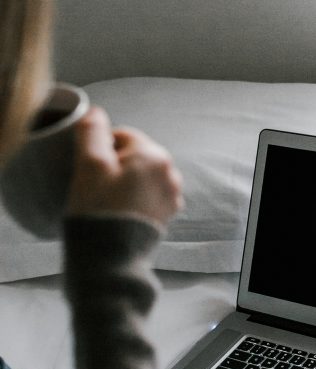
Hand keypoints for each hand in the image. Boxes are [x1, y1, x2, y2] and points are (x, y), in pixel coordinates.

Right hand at [67, 107, 182, 226]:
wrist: (112, 256)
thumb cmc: (100, 208)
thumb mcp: (90, 164)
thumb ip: (92, 131)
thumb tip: (96, 113)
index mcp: (155, 155)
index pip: (122, 136)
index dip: (101, 149)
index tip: (91, 170)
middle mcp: (171, 173)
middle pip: (134, 155)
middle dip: (115, 166)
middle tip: (98, 188)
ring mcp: (172, 196)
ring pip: (141, 176)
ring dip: (125, 182)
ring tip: (109, 202)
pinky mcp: (167, 215)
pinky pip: (148, 195)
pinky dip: (134, 198)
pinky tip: (120, 212)